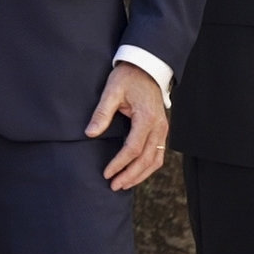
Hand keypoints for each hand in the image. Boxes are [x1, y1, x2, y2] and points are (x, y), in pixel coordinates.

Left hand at [86, 61, 169, 190]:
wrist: (146, 68)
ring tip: (123, 184)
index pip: (133, 148)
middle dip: (130, 175)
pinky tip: (135, 173)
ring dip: (140, 175)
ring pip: (156, 160)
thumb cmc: (128, 77)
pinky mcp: (162, 131)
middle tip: (113, 186)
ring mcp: (163, 130)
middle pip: (146, 159)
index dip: (120, 163)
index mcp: (146, 118)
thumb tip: (90, 133)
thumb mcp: (111, 91)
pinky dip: (148, 167)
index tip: (107, 173)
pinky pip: (158, 154)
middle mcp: (159, 127)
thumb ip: (102, 113)